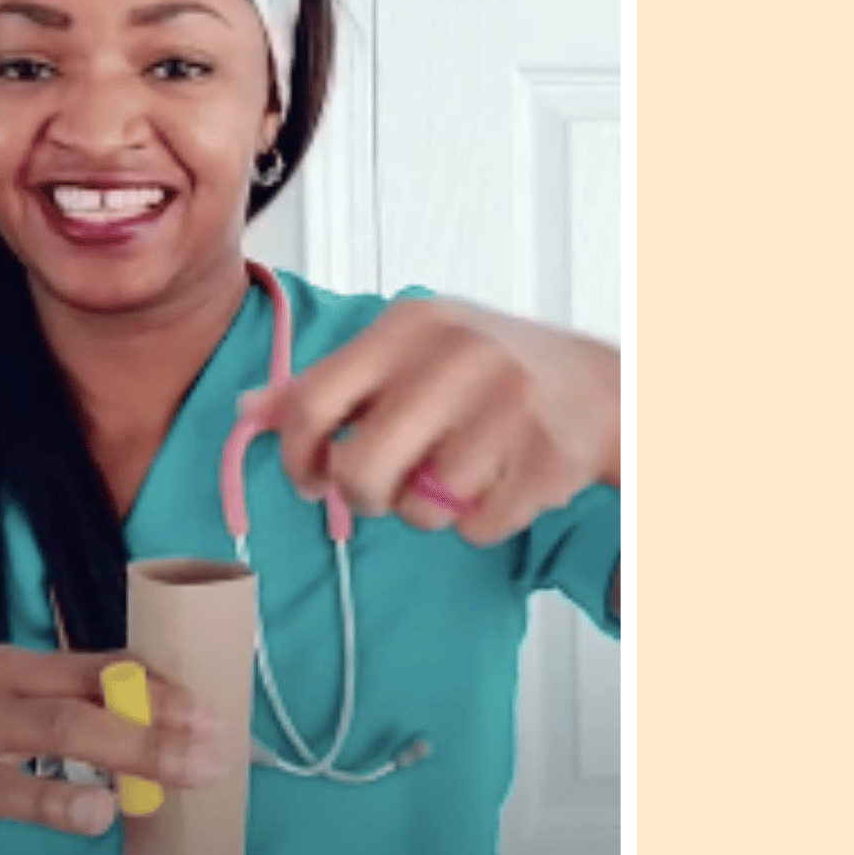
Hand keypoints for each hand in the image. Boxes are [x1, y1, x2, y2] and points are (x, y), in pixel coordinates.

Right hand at [0, 645, 224, 854]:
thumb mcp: (31, 710)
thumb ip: (93, 708)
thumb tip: (183, 720)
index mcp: (11, 673)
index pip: (94, 674)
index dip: (156, 696)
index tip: (210, 722)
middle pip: (64, 724)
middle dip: (139, 746)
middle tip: (199, 769)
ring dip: (49, 803)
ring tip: (100, 817)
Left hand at [242, 297, 617, 546]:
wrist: (603, 387)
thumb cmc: (487, 372)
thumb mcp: (407, 352)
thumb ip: (330, 382)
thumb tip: (251, 410)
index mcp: (408, 326)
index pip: (313, 403)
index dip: (298, 456)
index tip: (309, 477)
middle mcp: (454, 358)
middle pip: (360, 472)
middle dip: (362, 497)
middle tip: (380, 490)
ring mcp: (505, 408)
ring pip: (419, 509)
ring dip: (428, 509)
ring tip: (456, 472)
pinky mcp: (546, 460)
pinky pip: (476, 528)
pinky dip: (480, 522)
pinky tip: (499, 482)